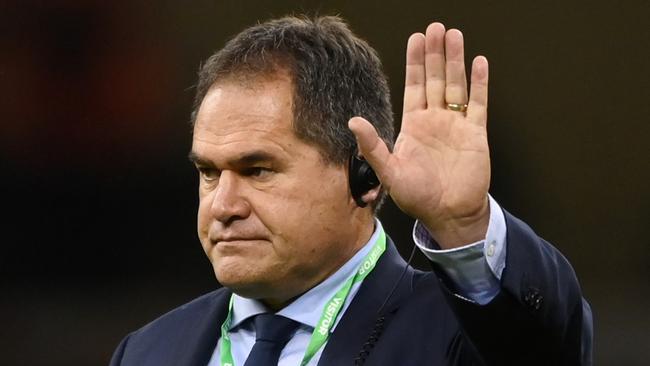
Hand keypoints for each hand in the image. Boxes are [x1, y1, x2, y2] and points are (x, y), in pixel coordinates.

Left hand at [349, 23, 490, 248]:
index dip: (414, 62)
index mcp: (413, 125)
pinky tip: (478, 63)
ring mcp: (456, 125)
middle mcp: (435, 120)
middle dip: (435, 53)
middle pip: (435, 79)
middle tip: (436, 28)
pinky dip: (479, 83)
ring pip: (456, 85)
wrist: (449, 214)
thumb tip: (353, 121)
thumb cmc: (418, 196)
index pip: (413, 86)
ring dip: (455, 61)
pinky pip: (478, 103)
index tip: (416, 39)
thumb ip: (373, 146)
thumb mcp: (389, 172)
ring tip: (454, 36)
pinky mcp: (476, 134)